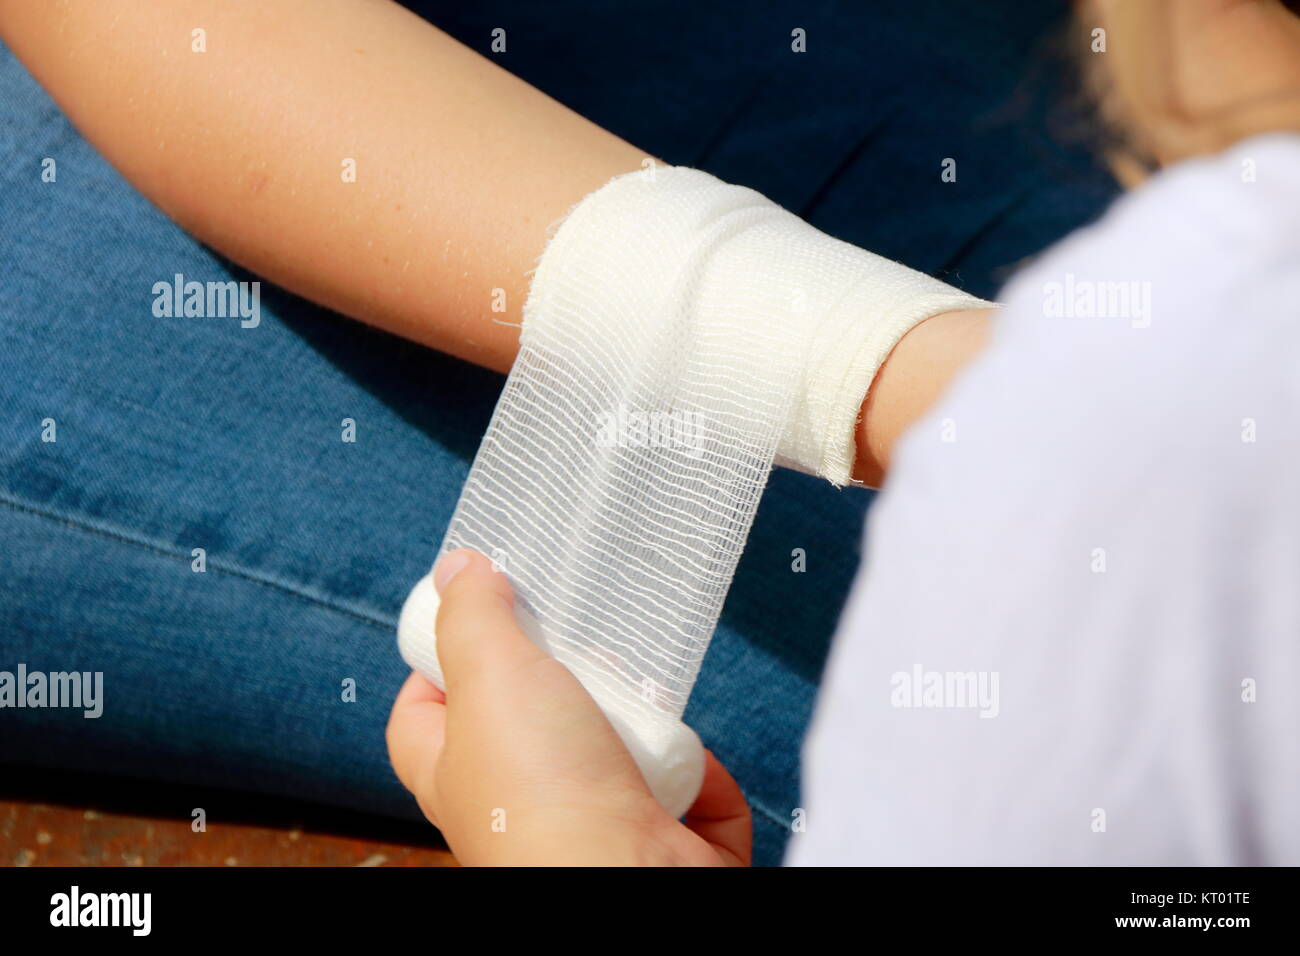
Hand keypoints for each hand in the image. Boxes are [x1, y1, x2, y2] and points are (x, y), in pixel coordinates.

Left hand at [386, 549, 751, 865]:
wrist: (633, 884)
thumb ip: (473, 617)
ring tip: (637, 692)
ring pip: (618, 745)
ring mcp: (596, 822)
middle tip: (580, 638)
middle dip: (568, 674)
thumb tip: (455, 569)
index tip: (476, 612)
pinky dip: (694, 765)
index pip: (422, 712)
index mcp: (459, 773)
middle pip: (536, 716)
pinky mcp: (665, 835)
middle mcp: (523, 804)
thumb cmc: (545, 799)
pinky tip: (684, 752)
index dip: (440, 659)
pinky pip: (685, 781)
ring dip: (638, 717)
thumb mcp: (490, 677)